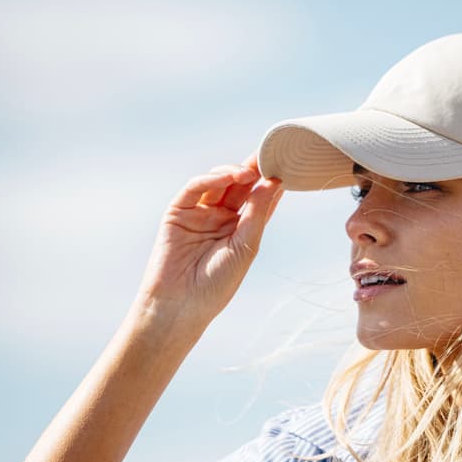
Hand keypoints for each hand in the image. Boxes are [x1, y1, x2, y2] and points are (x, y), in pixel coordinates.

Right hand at [135, 155, 282, 332]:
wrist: (180, 306)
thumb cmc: (216, 285)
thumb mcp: (246, 247)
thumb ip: (258, 213)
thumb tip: (274, 183)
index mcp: (240, 229)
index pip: (258, 198)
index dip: (269, 181)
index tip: (284, 165)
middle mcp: (221, 218)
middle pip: (239, 186)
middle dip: (253, 170)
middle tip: (266, 155)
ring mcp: (199, 214)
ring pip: (217, 182)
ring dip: (232, 173)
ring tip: (247, 173)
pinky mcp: (177, 212)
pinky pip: (194, 189)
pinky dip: (209, 180)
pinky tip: (225, 178)